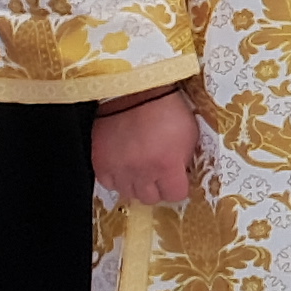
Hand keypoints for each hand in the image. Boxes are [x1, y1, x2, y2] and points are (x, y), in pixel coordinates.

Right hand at [93, 90, 197, 205]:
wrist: (135, 93)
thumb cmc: (168, 110)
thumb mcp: (190, 135)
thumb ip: (184, 160)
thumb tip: (180, 174)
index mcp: (167, 166)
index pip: (175, 195)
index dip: (178, 188)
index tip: (177, 179)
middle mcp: (142, 173)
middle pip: (150, 198)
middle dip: (158, 187)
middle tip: (159, 174)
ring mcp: (119, 169)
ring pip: (129, 193)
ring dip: (137, 184)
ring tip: (141, 169)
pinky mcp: (100, 162)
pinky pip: (109, 183)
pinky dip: (117, 178)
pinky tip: (124, 167)